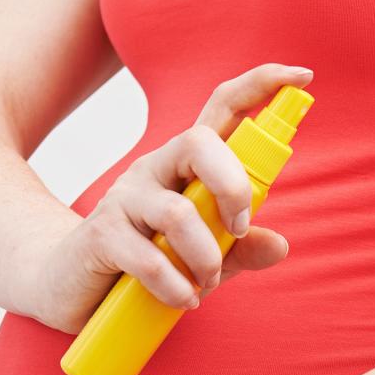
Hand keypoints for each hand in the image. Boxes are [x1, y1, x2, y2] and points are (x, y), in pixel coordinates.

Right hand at [32, 63, 313, 333]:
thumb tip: (280, 245)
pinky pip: (149, 259)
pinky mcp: (102, 234)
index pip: (221, 109)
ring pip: (179, 213)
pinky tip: (182, 300)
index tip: (300, 75)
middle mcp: (155, 169)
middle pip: (200, 144)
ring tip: (205, 284)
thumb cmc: (148, 264)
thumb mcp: (205, 258)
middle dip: (234, 190)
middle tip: (237, 231)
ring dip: (206, 258)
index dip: (260, 86)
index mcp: (185, 166)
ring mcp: (125, 198)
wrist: (74, 285)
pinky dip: (176, 287)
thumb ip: (241, 249)